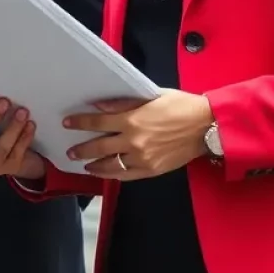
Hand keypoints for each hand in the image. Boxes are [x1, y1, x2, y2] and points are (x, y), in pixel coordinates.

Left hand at [63, 89, 213, 179]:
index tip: (67, 123)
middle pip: (99, 147)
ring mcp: (143, 158)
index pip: (98, 121)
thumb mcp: (151, 96)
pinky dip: (114, 175)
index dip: (80, 122)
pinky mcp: (152, 170)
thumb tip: (100, 105)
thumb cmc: (180, 106)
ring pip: (111, 165)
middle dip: (82, 149)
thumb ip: (123, 102)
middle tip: (70, 151)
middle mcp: (134, 141)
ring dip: (95, 166)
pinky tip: (106, 174)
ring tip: (84, 166)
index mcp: (132, 120)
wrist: (206, 126)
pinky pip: (127, 176)